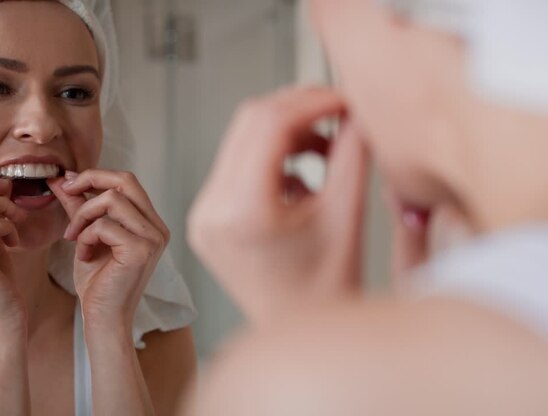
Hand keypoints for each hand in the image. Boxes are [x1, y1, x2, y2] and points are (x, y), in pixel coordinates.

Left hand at [49, 170, 169, 329]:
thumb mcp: (86, 236)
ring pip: (113, 199)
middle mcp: (157, 228)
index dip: (96, 176)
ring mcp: (153, 239)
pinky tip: (83, 256)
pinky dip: (86, 237)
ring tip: (74, 237)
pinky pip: (105, 225)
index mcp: (150, 223)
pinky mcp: (141, 251)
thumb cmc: (98, 282)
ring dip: (83, 215)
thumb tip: (62, 179)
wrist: (103, 318)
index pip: (127, 181)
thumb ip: (79, 207)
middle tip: (65, 190)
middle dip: (90, 179)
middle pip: (126, 180)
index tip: (68, 183)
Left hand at [187, 87, 368, 323]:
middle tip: (340, 113)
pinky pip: (236, 165)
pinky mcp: (207, 218)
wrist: (301, 338)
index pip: (270, 124)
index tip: (346, 97)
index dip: (313, 100)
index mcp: (242, 212)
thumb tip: (357, 108)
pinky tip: (303, 178)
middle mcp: (210, 211)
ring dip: (286, 132)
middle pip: (250, 123)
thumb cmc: (329, 292)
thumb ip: (353, 153)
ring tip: (327, 150)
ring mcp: (203, 215)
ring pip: (241, 140)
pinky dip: (271, 157)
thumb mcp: (347, 216)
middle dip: (299, 110)